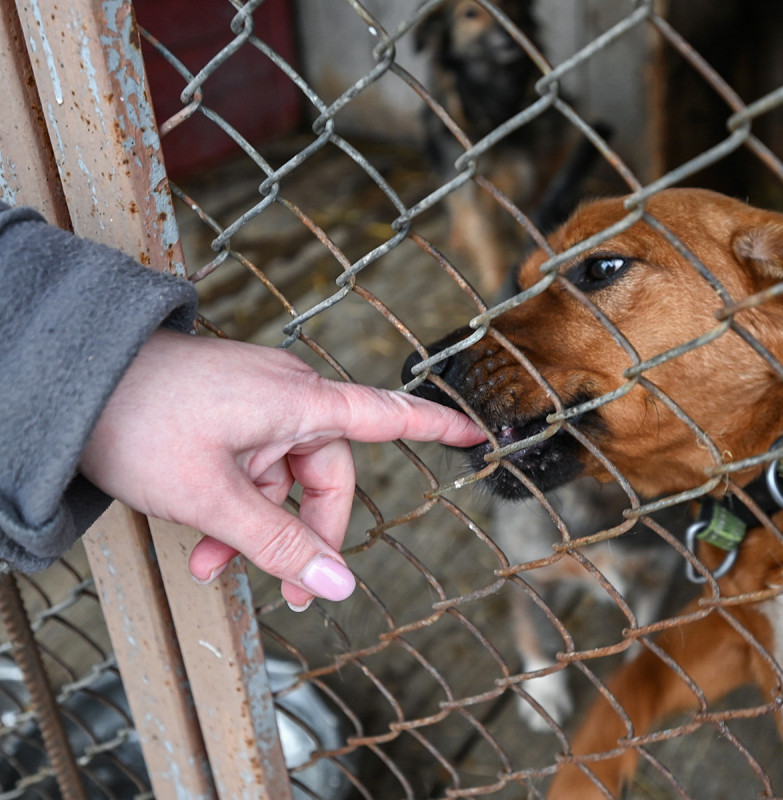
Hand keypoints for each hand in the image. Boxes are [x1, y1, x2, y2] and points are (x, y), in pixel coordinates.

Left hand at [79, 329, 485, 609]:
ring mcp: (254, 400)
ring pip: (280, 476)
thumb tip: (336, 585)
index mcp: (299, 402)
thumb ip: (277, 544)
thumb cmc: (137, 421)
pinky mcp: (227, 407)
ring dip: (257, 525)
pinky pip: (251, 462)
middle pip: (326, 474)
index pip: (389, 415)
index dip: (436, 427)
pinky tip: (204, 540)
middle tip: (290, 593)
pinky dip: (235, 501)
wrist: (65, 377)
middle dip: (305, 534)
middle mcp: (287, 395)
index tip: (477, 436)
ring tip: (215, 568)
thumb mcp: (212, 497)